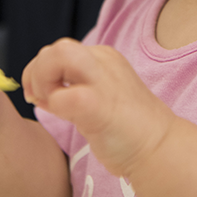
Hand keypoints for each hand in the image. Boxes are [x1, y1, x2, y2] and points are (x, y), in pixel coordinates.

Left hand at [21, 39, 175, 178]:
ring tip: (51, 105)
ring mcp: (103, 80)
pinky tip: (65, 118)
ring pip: (57, 56)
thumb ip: (69, 90)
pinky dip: (54, 106)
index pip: (59, 50)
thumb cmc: (127, 131)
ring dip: (42, 81)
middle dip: (36, 72)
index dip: (41, 71)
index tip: (43, 96)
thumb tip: (37, 92)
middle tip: (40, 99)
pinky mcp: (100, 105)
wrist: (160, 149)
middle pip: (55, 48)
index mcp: (103, 58)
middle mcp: (103, 61)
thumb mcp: (97, 98)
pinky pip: (62, 96)